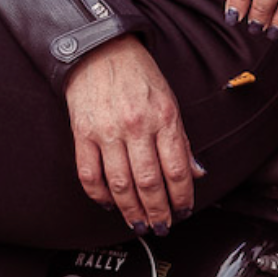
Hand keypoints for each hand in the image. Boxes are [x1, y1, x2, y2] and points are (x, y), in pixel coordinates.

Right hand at [64, 36, 198, 232]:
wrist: (99, 49)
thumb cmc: (138, 74)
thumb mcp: (169, 101)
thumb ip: (181, 139)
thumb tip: (195, 174)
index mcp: (164, 117)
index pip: (177, 169)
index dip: (182, 197)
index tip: (183, 211)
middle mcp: (136, 126)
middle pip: (149, 183)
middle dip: (158, 212)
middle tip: (162, 226)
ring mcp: (107, 131)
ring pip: (121, 185)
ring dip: (132, 211)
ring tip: (140, 224)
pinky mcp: (82, 133)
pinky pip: (90, 175)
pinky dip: (100, 195)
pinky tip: (110, 204)